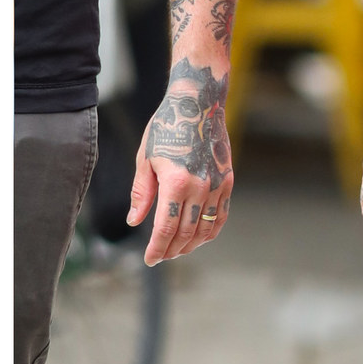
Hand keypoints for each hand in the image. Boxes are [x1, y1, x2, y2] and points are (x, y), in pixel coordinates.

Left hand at [129, 68, 233, 264]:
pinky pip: (221, 216)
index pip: (166, 228)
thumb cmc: (166, 128)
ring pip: (205, 229)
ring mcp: (217, 185)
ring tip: (177, 250)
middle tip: (160, 256)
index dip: (157, 248)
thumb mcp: (146, 158)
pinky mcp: (228, 181)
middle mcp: (200, 187)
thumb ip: (142, 193)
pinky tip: (200, 237)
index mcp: (175, 182)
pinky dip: (211, 231)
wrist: (198, 104)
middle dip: (171, 250)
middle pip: (186, 233)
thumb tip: (135, 221)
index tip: (149, 259)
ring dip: (191, 245)